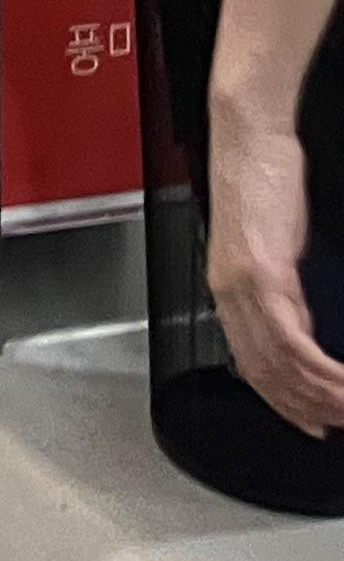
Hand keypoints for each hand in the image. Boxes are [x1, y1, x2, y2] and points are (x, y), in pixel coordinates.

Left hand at [209, 105, 343, 434]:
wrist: (249, 134)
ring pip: (282, 369)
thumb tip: (303, 319)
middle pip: (266, 377)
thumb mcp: (270, 243)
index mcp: (227, 289)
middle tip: (339, 426)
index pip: (252, 364)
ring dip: (323, 399)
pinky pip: (292, 343)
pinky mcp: (263, 274)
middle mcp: (228, 294)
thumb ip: (280, 285)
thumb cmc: (260, 177)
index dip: (282, 401)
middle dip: (306, 410)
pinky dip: (322, 374)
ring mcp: (243, 287)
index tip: (311, 421)